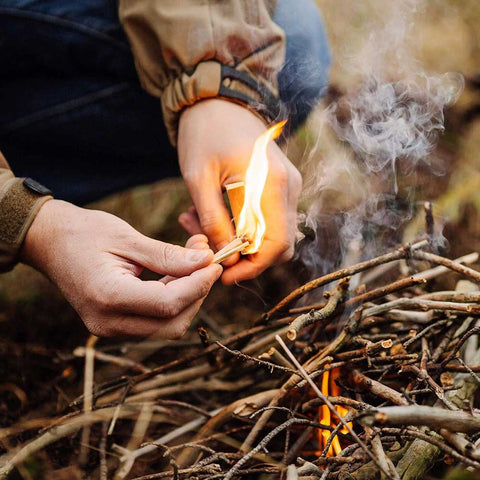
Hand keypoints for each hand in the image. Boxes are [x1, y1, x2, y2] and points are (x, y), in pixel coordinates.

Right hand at [21, 200, 221, 336]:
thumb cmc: (84, 233)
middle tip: (206, 261)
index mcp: (108, 297)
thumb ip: (168, 255)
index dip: (199, 284)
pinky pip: (154, 322)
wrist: (47, 242)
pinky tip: (177, 275)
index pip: (168, 304)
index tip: (214, 261)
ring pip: (167, 327)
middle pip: (172, 323)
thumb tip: (206, 261)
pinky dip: (173, 302)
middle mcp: (108, 323)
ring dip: (188, 298)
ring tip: (192, 263)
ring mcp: (109, 329)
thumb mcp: (128, 238)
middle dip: (197, 293)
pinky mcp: (114, 326)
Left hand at [177, 99, 301, 283]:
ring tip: (202, 228)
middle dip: (247, 259)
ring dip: (242, 244)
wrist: (219, 99)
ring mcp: (288, 186)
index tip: (223, 274)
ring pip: (275, 236)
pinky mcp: (281, 186)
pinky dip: (246, 229)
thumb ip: (213, 221)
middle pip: (281, 246)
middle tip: (211, 252)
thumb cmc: (205, 132)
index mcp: (271, 184)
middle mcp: (289, 187)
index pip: (275, 245)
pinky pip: (270, 220)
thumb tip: (225, 257)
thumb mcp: (198, 178)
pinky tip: (216, 217)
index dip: (252, 267)